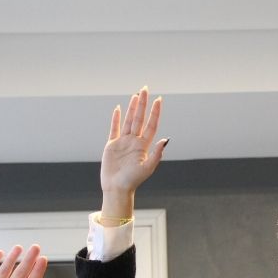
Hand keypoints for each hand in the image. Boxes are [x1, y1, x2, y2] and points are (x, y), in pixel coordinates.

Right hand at [101, 87, 168, 218]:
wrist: (117, 188)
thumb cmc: (133, 180)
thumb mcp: (148, 167)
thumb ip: (157, 153)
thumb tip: (166, 139)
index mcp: (144, 146)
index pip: (151, 125)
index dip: (155, 113)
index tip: (159, 100)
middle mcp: (135, 141)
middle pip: (140, 118)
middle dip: (143, 104)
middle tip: (145, 89)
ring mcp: (123, 142)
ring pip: (128, 121)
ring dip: (132, 108)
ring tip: (136, 95)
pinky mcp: (112, 145)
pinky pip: (114, 128)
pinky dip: (116, 118)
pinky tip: (118, 108)